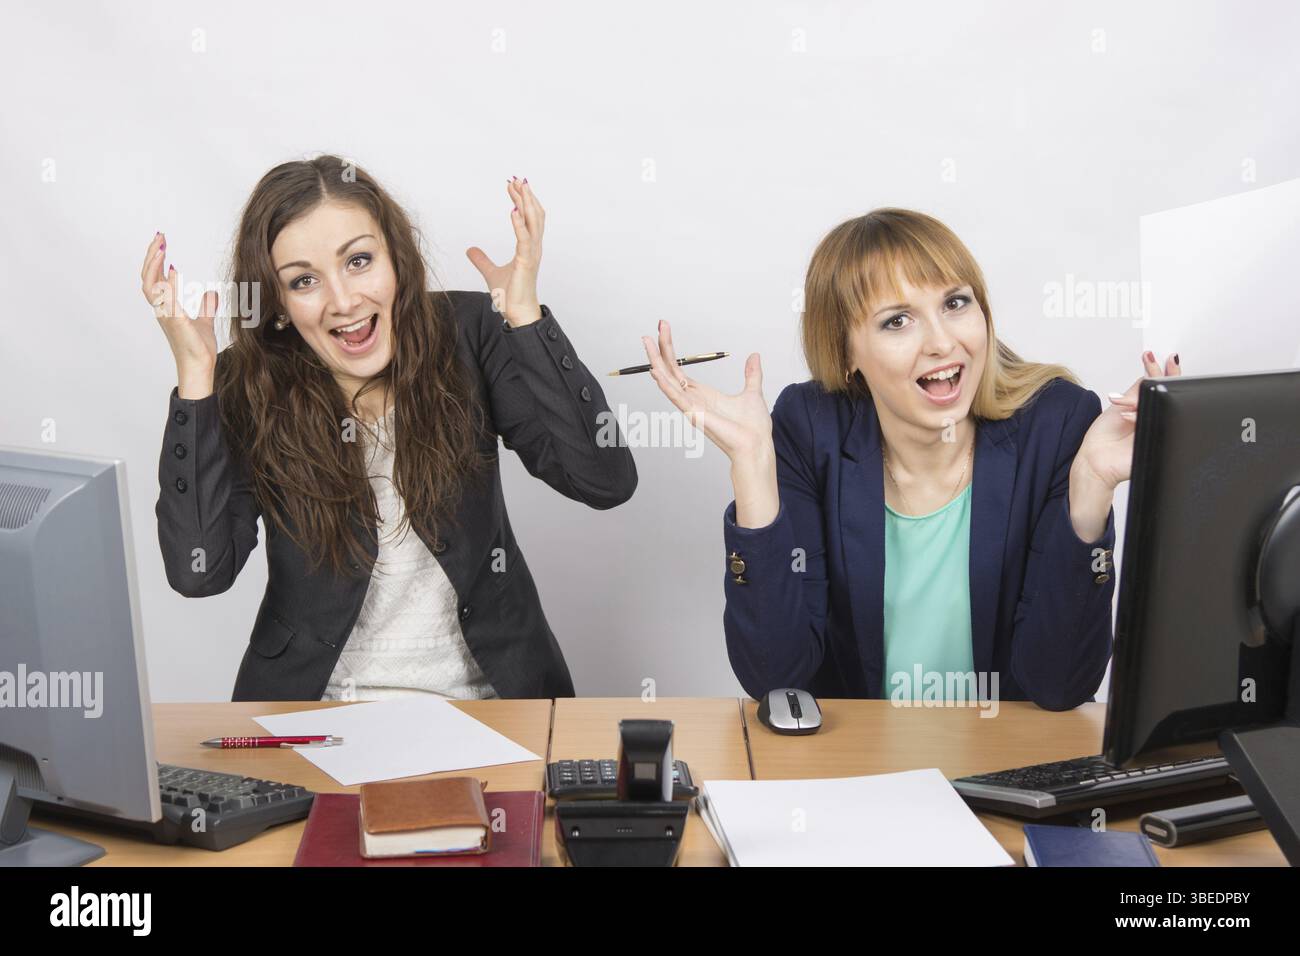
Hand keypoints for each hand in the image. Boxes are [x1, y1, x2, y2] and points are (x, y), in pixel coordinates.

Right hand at [140, 231, 217, 376]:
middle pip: (147, 276)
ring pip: (150, 286)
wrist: (200, 366)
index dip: (155, 259)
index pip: (154, 277)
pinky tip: (174, 271)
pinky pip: (167, 301)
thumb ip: (205, 306)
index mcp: (166, 306)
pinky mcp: (175, 322)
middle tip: (159, 236)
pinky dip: (169, 285)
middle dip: (151, 255)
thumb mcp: (205, 321)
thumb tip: (210, 293)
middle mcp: (162, 308)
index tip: (161, 241)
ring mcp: (166, 315)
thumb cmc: (198, 347)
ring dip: (154, 265)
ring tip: (161, 247)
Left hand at [466, 177, 543, 326]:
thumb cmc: (511, 295)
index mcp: (528, 248)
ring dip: (526, 203)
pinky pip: (524, 239)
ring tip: (519, 186)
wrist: (517, 313)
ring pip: (533, 222)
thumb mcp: (491, 272)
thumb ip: (482, 259)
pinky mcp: (526, 262)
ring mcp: (532, 254)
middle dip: (526, 195)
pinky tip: (513, 210)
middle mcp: (533, 248)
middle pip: (533, 215)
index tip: (513, 186)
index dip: (522, 201)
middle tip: (517, 179)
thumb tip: (470, 250)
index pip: (528, 218)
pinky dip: (519, 224)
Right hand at [642, 320, 777, 526]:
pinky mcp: (695, 414)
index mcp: (701, 394)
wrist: (756, 444)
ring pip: (667, 380)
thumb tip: (754, 356)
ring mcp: (690, 407)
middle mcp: (691, 399)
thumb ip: (751, 374)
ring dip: (656, 360)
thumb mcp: (752, 392)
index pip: (678, 368)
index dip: (669, 348)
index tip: (664, 328)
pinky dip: (665, 384)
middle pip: (669, 369)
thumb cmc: (752, 427)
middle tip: (658, 325)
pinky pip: (675, 397)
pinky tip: (655, 371)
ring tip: (647, 342)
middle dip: (661, 347)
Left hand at [1077, 351, 1182, 489]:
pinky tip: (1127, 416)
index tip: (1159, 356)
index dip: (1165, 371)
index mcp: (1148, 408)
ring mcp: (1159, 429)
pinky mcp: (1160, 442)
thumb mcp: (1120, 405)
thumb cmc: (1105, 437)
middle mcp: (1156, 417)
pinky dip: (1141, 415)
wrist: (1096, 460)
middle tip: (1152, 361)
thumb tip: (1151, 371)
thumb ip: (1138, 389)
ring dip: (1142, 399)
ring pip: (1164, 405)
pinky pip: (1160, 422)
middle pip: (1169, 393)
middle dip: (1160, 376)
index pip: (1163, 387)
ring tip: (1123, 404)